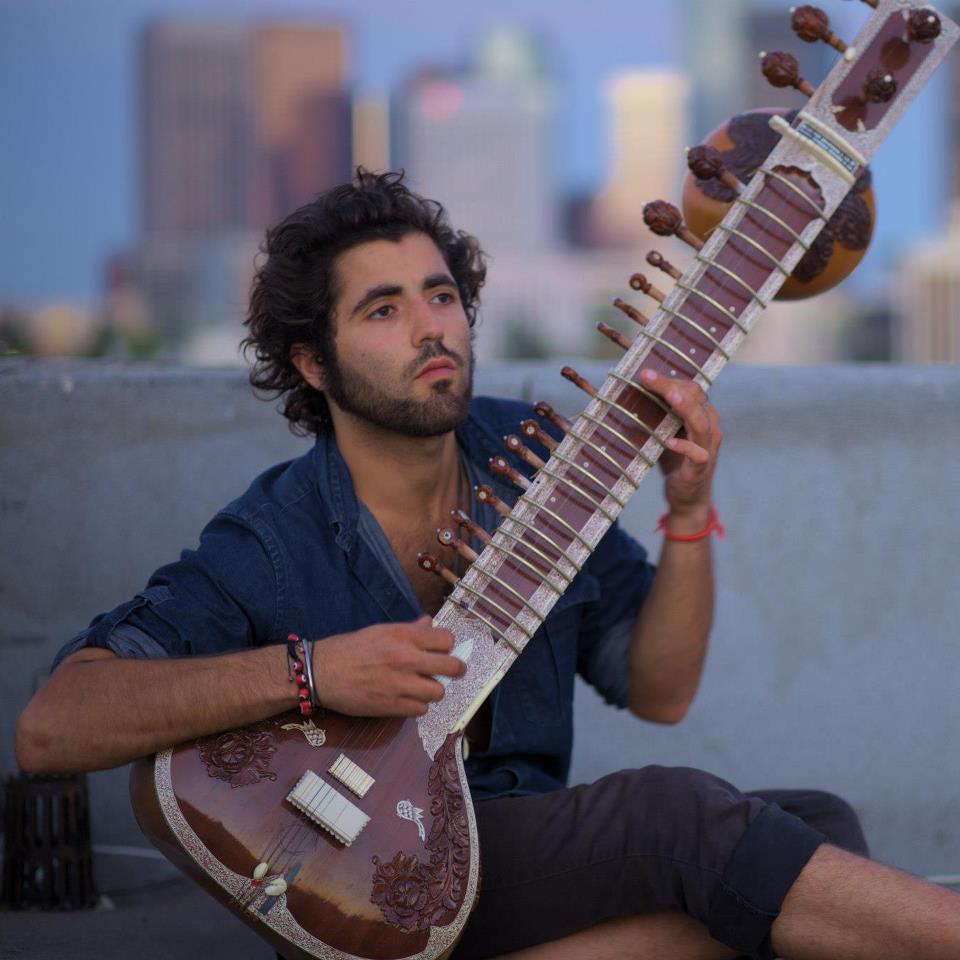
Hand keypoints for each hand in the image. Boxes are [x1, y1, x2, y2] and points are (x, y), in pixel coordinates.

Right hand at [311, 616, 466, 716]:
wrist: (322, 672)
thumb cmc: (350, 648)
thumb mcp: (380, 630)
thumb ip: (409, 629)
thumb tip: (430, 623)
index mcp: (403, 636)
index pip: (446, 639)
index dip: (447, 645)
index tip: (443, 649)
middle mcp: (406, 658)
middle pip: (451, 667)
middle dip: (455, 669)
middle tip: (453, 671)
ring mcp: (400, 684)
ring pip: (439, 692)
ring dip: (433, 690)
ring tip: (422, 686)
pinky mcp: (392, 706)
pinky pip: (421, 710)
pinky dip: (417, 705)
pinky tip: (408, 699)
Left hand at [640, 368, 721, 520]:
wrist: (688, 497)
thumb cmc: (675, 460)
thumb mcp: (665, 432)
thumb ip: (656, 414)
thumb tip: (627, 393)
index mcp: (701, 415)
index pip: (691, 388)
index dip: (670, 378)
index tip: (645, 373)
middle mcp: (709, 427)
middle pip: (696, 398)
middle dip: (670, 385)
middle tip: (646, 376)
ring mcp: (708, 447)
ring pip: (701, 423)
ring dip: (685, 408)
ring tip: (669, 396)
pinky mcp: (701, 467)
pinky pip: (698, 454)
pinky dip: (684, 447)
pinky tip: (669, 442)